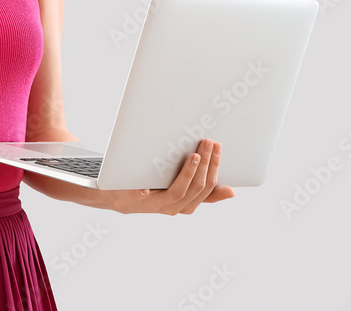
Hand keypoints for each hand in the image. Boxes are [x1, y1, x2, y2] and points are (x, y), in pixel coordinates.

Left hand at [96, 139, 234, 214]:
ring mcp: (157, 205)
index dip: (215, 167)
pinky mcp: (138, 200)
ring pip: (180, 191)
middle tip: (207, 143)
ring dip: (189, 172)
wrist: (119, 197)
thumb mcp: (179, 190)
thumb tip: (231, 191)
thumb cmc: (152, 189)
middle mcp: (174, 207)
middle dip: (206, 164)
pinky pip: (144, 196)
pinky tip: (148, 184)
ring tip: (194, 155)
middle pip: (197, 188)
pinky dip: (147, 191)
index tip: (218, 147)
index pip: (208, 187)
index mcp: (187, 204)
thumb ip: (201, 189)